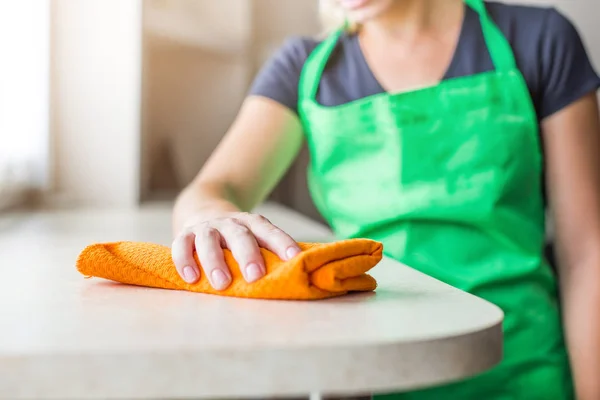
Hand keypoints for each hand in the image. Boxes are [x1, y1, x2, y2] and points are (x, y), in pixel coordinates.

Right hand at [171, 212, 301, 289]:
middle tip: (255, 275)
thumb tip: (296, 277)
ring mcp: (206, 227)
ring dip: (215, 260)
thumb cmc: (237, 237)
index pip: (270, 232)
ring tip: (222, 283)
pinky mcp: (185, 234)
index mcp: (252, 224)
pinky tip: (191, 278)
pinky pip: (182, 245)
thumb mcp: (254, 238)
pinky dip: (184, 260)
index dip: (282, 243)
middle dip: (248, 255)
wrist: (203, 209)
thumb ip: (268, 254)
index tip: (294, 258)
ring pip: (209, 239)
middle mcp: (230, 223)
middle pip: (240, 235)